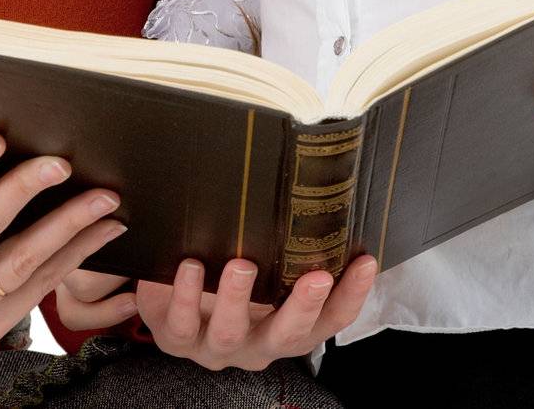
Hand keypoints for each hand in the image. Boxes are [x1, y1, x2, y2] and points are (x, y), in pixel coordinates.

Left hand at [131, 253, 379, 370]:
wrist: (167, 298)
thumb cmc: (226, 270)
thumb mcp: (261, 262)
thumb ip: (286, 242)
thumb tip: (317, 187)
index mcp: (287, 326)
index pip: (330, 318)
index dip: (351, 295)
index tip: (366, 261)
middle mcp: (258, 342)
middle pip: (289, 336)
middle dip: (304, 307)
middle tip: (317, 276)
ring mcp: (217, 345)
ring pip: (231, 333)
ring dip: (237, 300)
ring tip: (240, 266)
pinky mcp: (176, 339)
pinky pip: (180, 326)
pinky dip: (185, 297)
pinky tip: (190, 267)